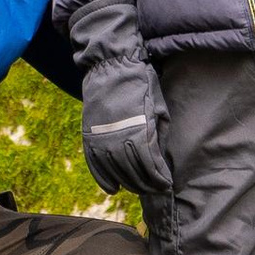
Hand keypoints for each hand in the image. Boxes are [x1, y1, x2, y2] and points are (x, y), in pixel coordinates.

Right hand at [73, 0, 172, 207]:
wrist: (110, 65)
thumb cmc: (140, 83)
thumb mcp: (157, 106)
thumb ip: (158, 133)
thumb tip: (161, 158)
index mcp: (139, 130)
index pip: (151, 166)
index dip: (159, 178)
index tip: (166, 184)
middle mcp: (118, 138)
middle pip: (133, 172)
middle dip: (146, 184)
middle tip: (155, 189)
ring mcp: (101, 138)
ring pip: (114, 172)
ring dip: (128, 184)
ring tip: (138, 188)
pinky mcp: (88, 136)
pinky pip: (95, 165)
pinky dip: (104, 179)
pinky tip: (114, 188)